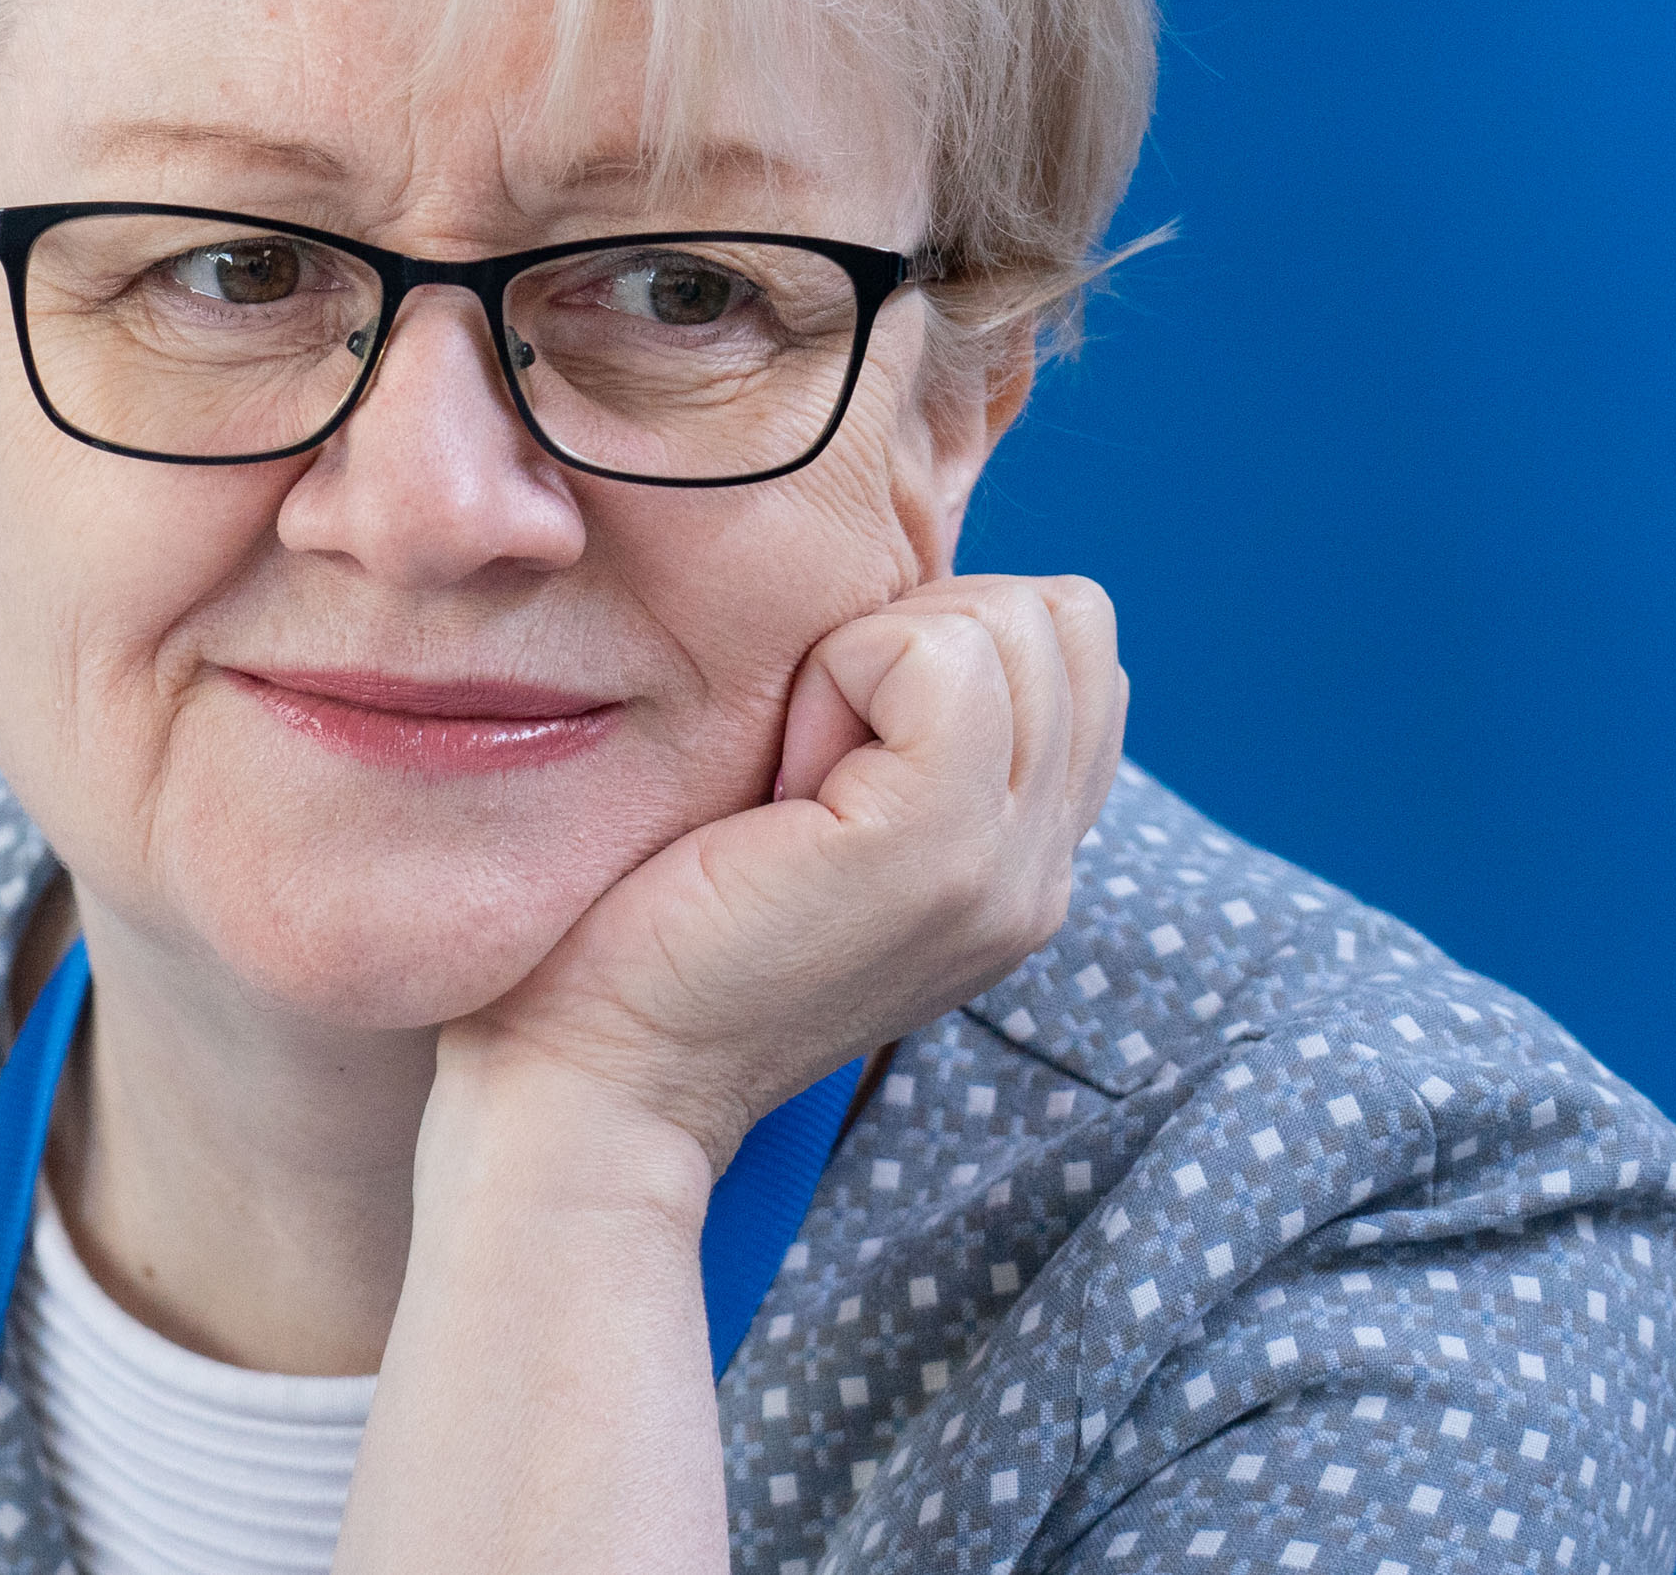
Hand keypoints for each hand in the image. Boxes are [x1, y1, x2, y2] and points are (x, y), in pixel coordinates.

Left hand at [442, 574, 1127, 1169]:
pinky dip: (844, 667)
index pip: (1075, 650)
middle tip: (804, 753)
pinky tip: (782, 774)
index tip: (825, 736)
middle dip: (918, 630)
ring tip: (793, 772)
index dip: (942, 637)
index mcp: (1023, 859)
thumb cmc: (656, 928)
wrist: (601, 1073)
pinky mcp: (932, 848)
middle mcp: (1042, 869)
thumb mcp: (818, 813)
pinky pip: (938, 653)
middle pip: (1062, 619)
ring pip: (1014, 621)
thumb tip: (907, 601)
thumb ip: (898, 731)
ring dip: (874, 651)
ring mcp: (1005, 866)